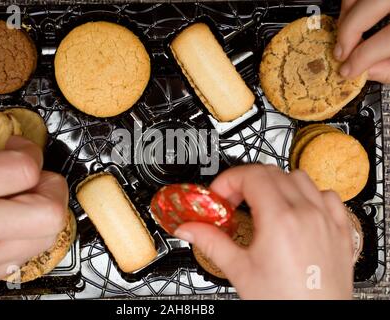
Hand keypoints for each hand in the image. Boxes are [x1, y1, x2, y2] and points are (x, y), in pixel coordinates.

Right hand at [0, 121, 67, 298]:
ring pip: (42, 241)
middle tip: (36, 177)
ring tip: (21, 200)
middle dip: (51, 189)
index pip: (23, 170)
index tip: (21, 147)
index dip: (30, 152)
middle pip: (48, 213)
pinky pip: (16, 260)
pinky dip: (20, 238)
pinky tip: (0, 226)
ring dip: (42, 214)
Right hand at [174, 165, 353, 299]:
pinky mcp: (340, 229)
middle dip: (246, 181)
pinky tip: (297, 210)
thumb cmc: (283, 301)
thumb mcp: (239, 270)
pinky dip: (309, 194)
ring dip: (276, 183)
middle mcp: (306, 213)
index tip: (219, 196)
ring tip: (263, 203)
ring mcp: (326, 219)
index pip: (250, 175)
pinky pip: (327, 195)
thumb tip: (188, 228)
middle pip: (272, 172)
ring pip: (300, 177)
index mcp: (279, 219)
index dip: (228, 181)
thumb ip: (210, 242)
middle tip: (234, 202)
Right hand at [335, 0, 389, 82]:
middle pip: (366, 10)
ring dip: (344, 17)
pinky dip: (349, 7)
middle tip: (340, 53)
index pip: (386, 40)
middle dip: (347, 32)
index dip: (361, 59)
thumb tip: (366, 72)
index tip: (347, 71)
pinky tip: (352, 20)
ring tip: (344, 35)